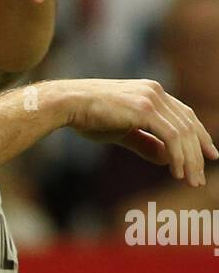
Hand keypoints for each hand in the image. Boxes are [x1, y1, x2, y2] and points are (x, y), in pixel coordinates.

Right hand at [55, 79, 218, 184]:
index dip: (198, 135)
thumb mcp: (122, 132)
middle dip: (198, 151)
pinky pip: (171, 135)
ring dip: (189, 158)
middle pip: (188, 123)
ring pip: (182, 131)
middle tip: (201, 176)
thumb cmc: (89, 117)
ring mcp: (152, 99)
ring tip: (191, 180)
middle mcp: (156, 92)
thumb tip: (167, 159)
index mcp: (152, 94)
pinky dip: (177, 155)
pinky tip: (177, 171)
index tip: (208, 154)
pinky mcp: (145, 109)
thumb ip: (146, 143)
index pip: (184, 115)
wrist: (69, 104)